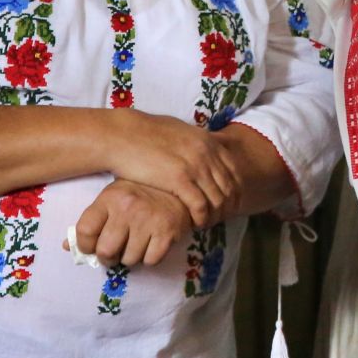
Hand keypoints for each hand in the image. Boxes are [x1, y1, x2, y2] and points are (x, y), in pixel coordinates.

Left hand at [69, 179, 193, 266]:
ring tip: (137, 242)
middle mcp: (128, 208)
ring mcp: (149, 220)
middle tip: (116, 251)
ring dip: (131, 257)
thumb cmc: (140, 194)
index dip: (85, 246)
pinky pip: (151, 261)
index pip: (84, 232)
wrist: (178, 188)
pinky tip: (152, 243)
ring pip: (129, 260)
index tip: (93, 246)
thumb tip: (68, 247)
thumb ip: (91, 222)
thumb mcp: (112, 200)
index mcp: (110, 198)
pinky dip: (150, 258)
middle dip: (109, 257)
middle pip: (106, 251)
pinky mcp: (168, 232)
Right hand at [105, 111, 239, 226]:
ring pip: (218, 199)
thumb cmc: (144, 134)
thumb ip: (195, 143)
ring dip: (214, 215)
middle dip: (226, 207)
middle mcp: (206, 153)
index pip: (234, 171)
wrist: (122, 135)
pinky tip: (195, 224)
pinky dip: (201, 217)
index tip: (227, 204)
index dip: (233, 190)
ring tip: (205, 223)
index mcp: (207, 141)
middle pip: (230, 187)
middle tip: (217, 219)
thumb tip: (204, 150)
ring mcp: (195, 166)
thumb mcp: (179, 132)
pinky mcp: (179, 179)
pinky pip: (201, 205)